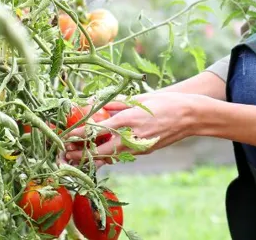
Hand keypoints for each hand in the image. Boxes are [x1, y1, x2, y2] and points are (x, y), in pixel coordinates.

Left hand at [60, 92, 207, 168]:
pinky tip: (100, 153)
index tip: (65, 137)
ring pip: (110, 156)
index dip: (78, 135)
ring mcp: (138, 146)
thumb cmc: (166, 102)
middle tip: (65, 155)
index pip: (96, 130)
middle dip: (80, 154)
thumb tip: (97, 103)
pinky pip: (122, 154)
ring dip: (93, 157)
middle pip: (99, 151)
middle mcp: (131, 136)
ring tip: (77, 158)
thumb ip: (117, 104)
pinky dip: (109, 154)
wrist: (190, 116)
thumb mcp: (140, 98)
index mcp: (127, 120)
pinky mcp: (144, 151)